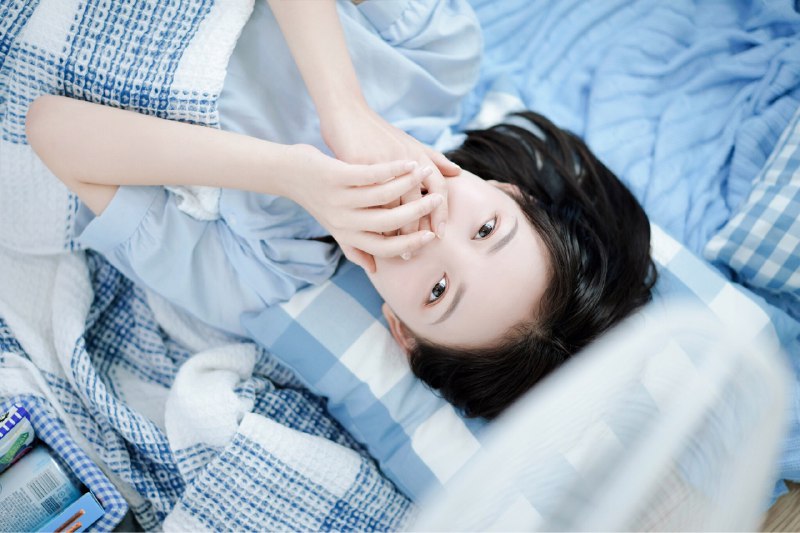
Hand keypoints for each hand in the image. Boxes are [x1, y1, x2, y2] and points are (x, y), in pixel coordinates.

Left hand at [285, 145, 443, 271]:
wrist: (285, 173)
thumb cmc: (315, 199)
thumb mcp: (333, 228)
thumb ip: (354, 248)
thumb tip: (374, 270)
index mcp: (347, 234)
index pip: (385, 248)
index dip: (411, 243)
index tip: (433, 235)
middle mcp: (343, 221)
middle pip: (389, 223)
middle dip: (418, 212)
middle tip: (438, 200)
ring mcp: (338, 199)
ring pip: (384, 195)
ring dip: (410, 184)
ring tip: (425, 174)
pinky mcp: (335, 176)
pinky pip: (371, 174)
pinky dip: (394, 168)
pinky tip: (409, 162)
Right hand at [320, 103, 459, 238]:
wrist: (347, 114)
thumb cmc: (379, 132)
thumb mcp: (409, 142)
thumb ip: (434, 159)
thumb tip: (457, 173)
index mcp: (419, 155)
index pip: (439, 187)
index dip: (441, 212)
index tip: (439, 233)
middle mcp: (406, 159)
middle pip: (418, 201)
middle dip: (418, 229)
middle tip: (416, 249)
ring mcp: (383, 163)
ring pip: (394, 205)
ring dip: (396, 230)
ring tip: (397, 249)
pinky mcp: (361, 167)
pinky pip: (370, 200)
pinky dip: (374, 220)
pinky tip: (374, 234)